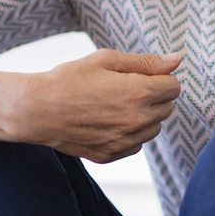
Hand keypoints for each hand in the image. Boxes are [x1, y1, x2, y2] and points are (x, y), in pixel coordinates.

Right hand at [20, 49, 181, 163]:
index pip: (174, 86)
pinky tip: (107, 121)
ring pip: (154, 128)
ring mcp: (125, 142)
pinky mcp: (112, 155)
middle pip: (167, 108)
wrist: (37, 110)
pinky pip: (136, 145)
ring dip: (144, 116)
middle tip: (126, 88)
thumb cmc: (70, 79)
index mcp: (139, 93)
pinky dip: (129, 134)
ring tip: (115, 104)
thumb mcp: (107, 60)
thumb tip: (177, 61)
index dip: (161, 78)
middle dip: (154, 96)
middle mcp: (137, 121)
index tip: (143, 75)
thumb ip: (146, 62)